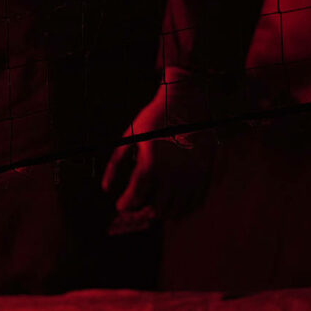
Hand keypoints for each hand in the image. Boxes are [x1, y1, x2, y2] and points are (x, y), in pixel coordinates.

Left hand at [102, 77, 217, 231]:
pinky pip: (194, 203)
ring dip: (162, 211)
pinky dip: (182, 207)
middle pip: (155, 210)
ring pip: (176, 210)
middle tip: (138, 204)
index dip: (125, 205)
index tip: (121, 205)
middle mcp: (172, 175)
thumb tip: (106, 189)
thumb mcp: (130, 136)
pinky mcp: (205, 173)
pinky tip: (173, 201)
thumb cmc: (154, 117)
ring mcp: (191, 176)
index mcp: (151, 165)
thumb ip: (115, 164)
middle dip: (143, 209)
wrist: (185, 99)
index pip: (134, 198)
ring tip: (154, 203)